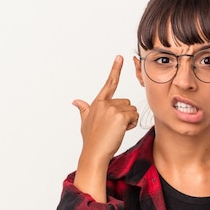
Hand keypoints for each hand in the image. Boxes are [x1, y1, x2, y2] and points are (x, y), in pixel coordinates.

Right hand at [72, 56, 138, 201]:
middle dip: (125, 115)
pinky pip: (134, 118)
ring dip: (129, 121)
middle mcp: (104, 103)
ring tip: (117, 130)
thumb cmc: (92, 140)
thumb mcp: (85, 122)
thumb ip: (83, 109)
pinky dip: (131, 126)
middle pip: (127, 103)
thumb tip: (76, 101)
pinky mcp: (119, 116)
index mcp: (97, 103)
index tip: (120, 57)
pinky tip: (120, 132)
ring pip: (132, 111)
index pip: (109, 83)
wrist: (94, 153)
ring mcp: (111, 109)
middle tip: (115, 128)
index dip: (115, 69)